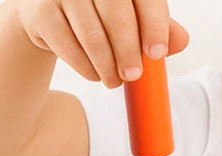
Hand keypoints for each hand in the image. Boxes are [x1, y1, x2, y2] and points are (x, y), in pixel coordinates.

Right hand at [17, 0, 189, 87]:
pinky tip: (95, 73)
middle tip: (133, 74)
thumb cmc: (99, 11)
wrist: (49, 9)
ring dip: (107, 66)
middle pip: (116, 13)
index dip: (154, 24)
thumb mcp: (131, 13)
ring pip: (91, 35)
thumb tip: (182, 40)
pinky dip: (86, 67)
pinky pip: (68, 47)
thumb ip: (155, 24)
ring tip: (114, 80)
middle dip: (128, 50)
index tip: (157, 53)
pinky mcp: (39, 10)